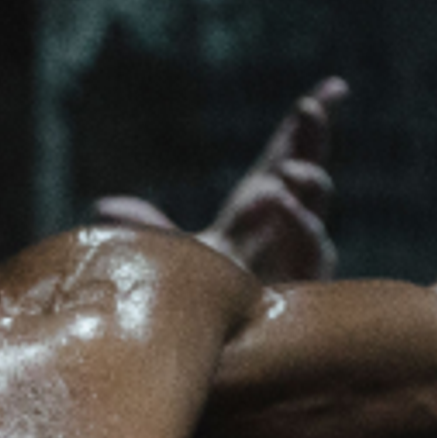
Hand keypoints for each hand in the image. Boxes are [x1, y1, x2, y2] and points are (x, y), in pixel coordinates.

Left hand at [92, 77, 348, 286]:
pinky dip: (297, 224)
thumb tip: (103, 207)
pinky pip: (312, 249)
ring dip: (305, 183)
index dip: (307, 125)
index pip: (288, 154)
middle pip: (307, 169)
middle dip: (313, 138)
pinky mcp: (307, 282)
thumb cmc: (203, 295)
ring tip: (286, 174)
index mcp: (262, 204)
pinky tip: (280, 204)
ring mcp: (301, 252)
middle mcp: (288, 222)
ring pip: (315, 208)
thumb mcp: (172, 254)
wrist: (217, 349)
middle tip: (308, 109)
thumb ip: (147, 224)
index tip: (333, 87)